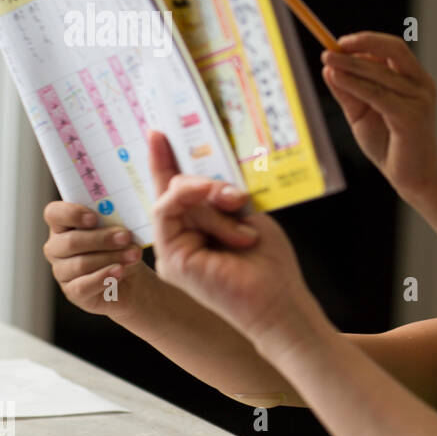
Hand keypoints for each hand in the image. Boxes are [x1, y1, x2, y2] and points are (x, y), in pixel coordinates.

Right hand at [42, 202, 149, 315]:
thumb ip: (116, 221)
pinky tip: (119, 271)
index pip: (54, 213)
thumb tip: (122, 222)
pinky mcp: (72, 292)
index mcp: (64, 225)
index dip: (71, 214)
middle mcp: (57, 247)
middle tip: (125, 236)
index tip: (94, 217)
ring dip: (110, 258)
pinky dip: (104, 277)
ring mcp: (62, 271)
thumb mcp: (121, 230)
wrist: (134, 280)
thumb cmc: (123, 247)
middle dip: (101, 239)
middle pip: (70, 242)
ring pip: (80, 264)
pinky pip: (83, 286)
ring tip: (133, 255)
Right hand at [146, 130, 317, 350]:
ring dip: (213, 203)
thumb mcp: (245, 217)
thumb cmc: (269, 264)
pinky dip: (196, 203)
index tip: (157, 134)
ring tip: (242, 223)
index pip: (176, 192)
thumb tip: (204, 183)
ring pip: (174, 198)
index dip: (164, 163)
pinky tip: (224, 209)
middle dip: (207, 185)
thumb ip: (219, 199)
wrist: (278, 301)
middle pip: (176, 189)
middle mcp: (180, 240)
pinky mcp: (170, 259)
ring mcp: (172, 251)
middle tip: (238, 199)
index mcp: (198, 231)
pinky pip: (168, 211)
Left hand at [320, 32, 436, 198]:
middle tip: (331, 45)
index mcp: (414, 80)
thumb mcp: (362, 114)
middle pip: (393, 50)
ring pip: (380, 73)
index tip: (338, 42)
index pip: (392, 49)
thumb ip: (348, 92)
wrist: (412, 178)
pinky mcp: (411, 117)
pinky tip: (338, 78)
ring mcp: (419, 100)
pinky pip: (378, 94)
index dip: (366, 41)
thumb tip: (329, 68)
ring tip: (327, 60)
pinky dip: (355, 84)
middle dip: (361, 43)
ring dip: (351, 64)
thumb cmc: (390, 145)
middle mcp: (421, 85)